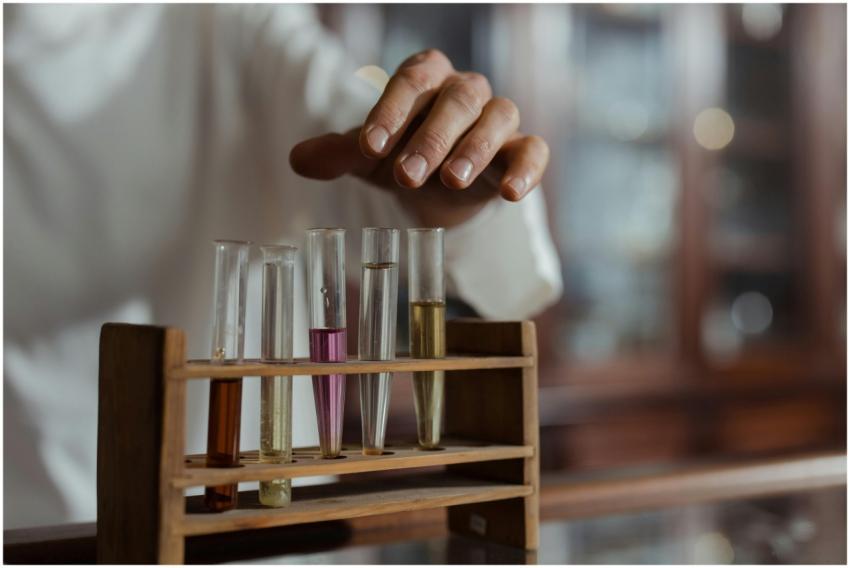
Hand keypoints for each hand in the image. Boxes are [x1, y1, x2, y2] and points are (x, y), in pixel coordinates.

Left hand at [290, 49, 549, 227]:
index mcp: (426, 79)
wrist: (437, 193)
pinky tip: (510, 193)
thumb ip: (337, 154)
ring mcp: (497, 120)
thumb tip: (296, 159)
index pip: (413, 79)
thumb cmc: (403, 159)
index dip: (392, 110)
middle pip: (458, 98)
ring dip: (474, 149)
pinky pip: (534, 150)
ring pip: (498, 117)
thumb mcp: (369, 158)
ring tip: (450, 181)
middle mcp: (465, 92)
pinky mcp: (520, 152)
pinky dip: (526, 168)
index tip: (369, 148)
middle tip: (405, 176)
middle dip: (431, 137)